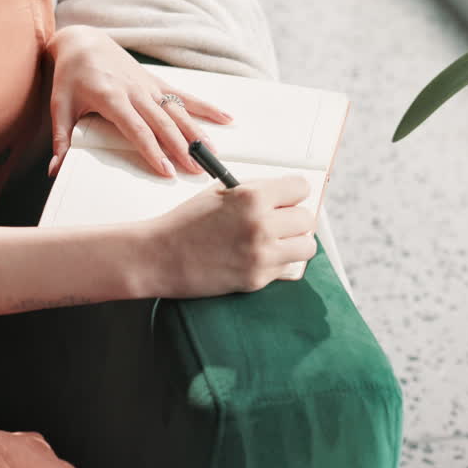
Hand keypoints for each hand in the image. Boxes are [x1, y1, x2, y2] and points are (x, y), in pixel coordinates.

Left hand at [45, 25, 233, 177]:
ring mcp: (149, 85)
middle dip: (181, 148)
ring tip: (211, 153)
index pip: (137, 130)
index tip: (166, 171)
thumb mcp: (59, 106)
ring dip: (196, 132)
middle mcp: (135, 91)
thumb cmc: (69, 75)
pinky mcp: (156, 81)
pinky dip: (206, 107)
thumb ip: (60, 139)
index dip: (153, 151)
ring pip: (178, 111)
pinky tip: (226, 118)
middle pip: (163, 123)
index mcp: (111, 98)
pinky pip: (185, 95)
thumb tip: (53, 170)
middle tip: (196, 171)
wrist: (83, 40)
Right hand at [148, 175, 316, 298]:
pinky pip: (287, 267)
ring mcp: (261, 255)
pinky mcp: (258, 279)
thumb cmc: (187, 222)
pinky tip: (257, 257)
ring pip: (307, 246)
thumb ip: (256, 192)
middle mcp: (261, 225)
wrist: (160, 256)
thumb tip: (287, 196)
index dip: (292, 193)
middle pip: (307, 218)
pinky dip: (277, 262)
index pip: (300, 188)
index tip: (286, 198)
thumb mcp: (220, 193)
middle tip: (279, 221)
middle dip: (294, 218)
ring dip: (294, 243)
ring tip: (276, 241)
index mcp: (252, 197)